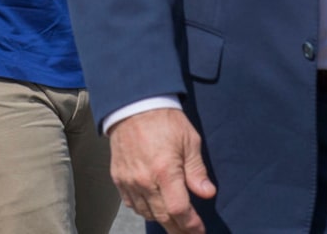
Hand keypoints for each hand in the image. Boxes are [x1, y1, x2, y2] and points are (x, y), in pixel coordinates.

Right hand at [108, 109, 216, 232]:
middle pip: (163, 217)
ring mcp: (129, 181)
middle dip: (178, 229)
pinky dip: (144, 210)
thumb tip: (208, 193)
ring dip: (162, 220)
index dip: (191, 225)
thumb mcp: (189, 140)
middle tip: (189, 233)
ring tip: (175, 222)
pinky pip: (132, 204)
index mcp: (165, 170)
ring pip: (147, 213)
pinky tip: (154, 208)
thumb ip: (197, 170)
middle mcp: (144, 180)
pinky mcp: (118, 178)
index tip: (200, 230)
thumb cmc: (166, 120)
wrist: (134, 105)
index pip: (179, 210)